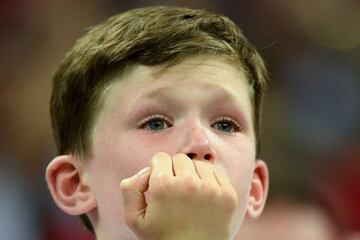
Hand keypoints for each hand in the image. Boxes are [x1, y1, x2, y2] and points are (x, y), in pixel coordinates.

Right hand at [120, 152, 237, 239]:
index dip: (158, 171)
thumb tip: (145, 170)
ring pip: (199, 164)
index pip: (160, 157)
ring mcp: (211, 188)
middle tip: (175, 191)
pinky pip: (217, 173)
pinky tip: (204, 197)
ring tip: (190, 195)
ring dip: (193, 175)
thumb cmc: (162, 239)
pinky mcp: (228, 195)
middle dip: (175, 171)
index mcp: (163, 186)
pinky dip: (210, 181)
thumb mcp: (134, 219)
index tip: (161, 185)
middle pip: (180, 159)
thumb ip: (130, 189)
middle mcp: (189, 183)